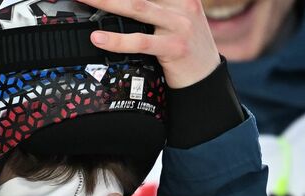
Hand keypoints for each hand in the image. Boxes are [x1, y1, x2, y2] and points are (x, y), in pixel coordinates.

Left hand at [78, 0, 220, 88]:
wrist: (206, 78)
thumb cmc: (184, 46)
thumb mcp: (175, 18)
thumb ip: (153, 7)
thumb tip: (115, 6)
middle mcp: (182, 4)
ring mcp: (180, 25)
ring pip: (137, 7)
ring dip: (106, 2)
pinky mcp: (175, 47)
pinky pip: (141, 41)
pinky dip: (116, 40)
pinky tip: (98, 38)